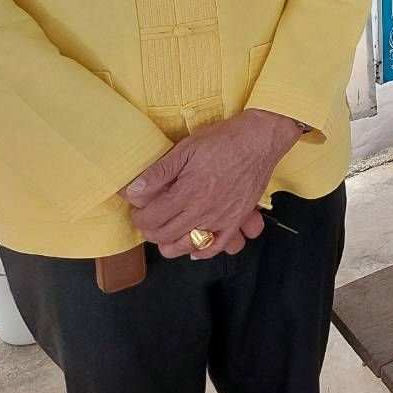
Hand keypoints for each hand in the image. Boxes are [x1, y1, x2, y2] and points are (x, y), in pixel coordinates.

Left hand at [121, 109, 302, 258]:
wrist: (259, 140)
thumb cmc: (224, 140)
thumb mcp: (186, 148)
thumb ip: (158, 172)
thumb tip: (133, 191)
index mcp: (187, 192)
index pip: (152, 218)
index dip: (139, 217)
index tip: (139, 211)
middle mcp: (203, 209)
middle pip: (165, 235)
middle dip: (150, 231)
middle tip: (149, 221)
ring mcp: (221, 218)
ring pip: (187, 246)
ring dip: (171, 245)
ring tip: (166, 234)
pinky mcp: (236, 219)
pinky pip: (217, 246)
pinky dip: (202, 252)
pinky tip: (194, 248)